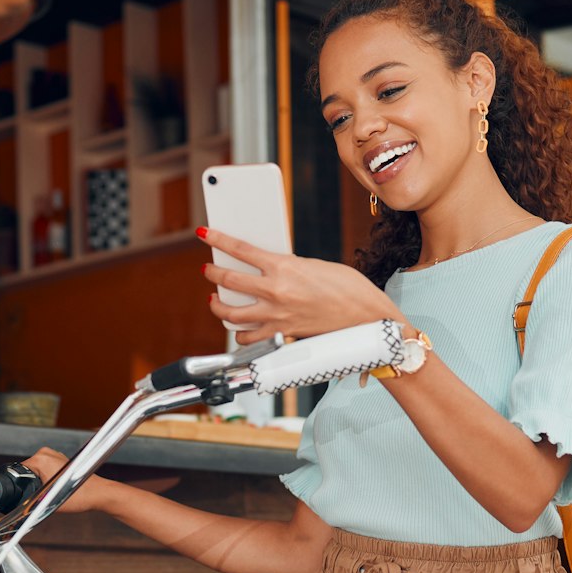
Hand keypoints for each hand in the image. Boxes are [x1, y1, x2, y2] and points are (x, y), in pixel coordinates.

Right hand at [22, 447, 111, 513]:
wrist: (98, 493)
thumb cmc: (79, 496)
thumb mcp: (47, 503)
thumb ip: (28, 503)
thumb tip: (18, 508)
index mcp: (40, 459)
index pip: (18, 472)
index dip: (19, 487)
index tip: (23, 497)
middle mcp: (46, 453)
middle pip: (26, 471)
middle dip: (29, 484)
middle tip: (39, 497)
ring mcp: (54, 455)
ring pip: (36, 471)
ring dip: (38, 482)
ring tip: (49, 493)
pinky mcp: (60, 459)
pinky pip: (46, 469)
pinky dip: (46, 479)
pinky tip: (54, 489)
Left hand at [198, 228, 404, 344]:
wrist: (366, 317)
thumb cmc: (347, 288)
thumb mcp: (313, 266)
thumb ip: (287, 267)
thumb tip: (267, 269)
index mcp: (284, 267)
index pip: (241, 250)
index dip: (218, 240)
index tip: (205, 234)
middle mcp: (276, 292)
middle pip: (229, 281)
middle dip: (212, 273)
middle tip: (208, 269)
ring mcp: (276, 316)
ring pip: (231, 314)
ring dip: (218, 306)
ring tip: (215, 301)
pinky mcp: (282, 335)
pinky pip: (249, 338)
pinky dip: (240, 333)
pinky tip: (239, 328)